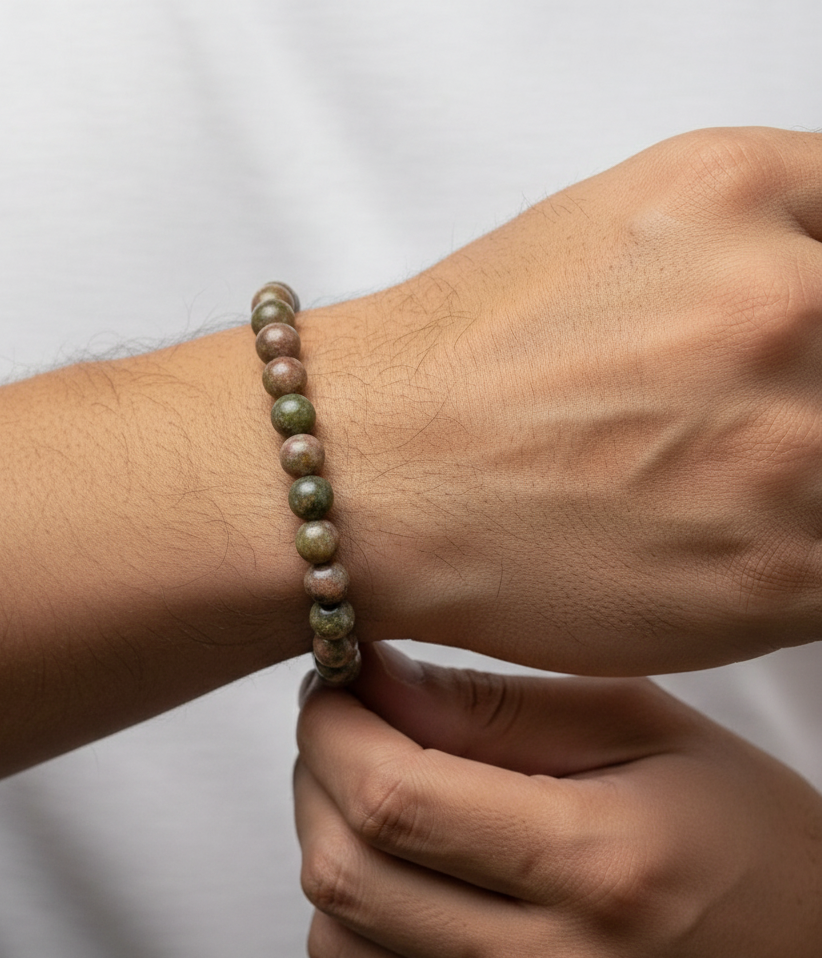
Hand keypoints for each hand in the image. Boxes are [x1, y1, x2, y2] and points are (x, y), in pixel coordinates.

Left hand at [294, 643, 821, 957]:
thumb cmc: (749, 835)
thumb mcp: (642, 729)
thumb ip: (495, 706)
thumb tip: (372, 679)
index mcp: (599, 866)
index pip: (393, 798)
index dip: (331, 731)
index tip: (331, 688)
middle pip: (346, 874)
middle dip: (312, 780)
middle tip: (342, 729)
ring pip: (340, 947)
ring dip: (331, 852)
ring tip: (377, 797)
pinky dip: (364, 935)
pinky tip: (410, 881)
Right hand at [315, 126, 821, 672]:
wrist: (370, 479)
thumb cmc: (462, 364)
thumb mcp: (613, 221)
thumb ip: (764, 225)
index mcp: (736, 190)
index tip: (798, 353)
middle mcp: (779, 302)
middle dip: (806, 394)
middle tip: (727, 422)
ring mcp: (790, 447)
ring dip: (800, 481)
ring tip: (707, 486)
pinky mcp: (781, 576)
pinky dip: (792, 554)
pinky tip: (711, 541)